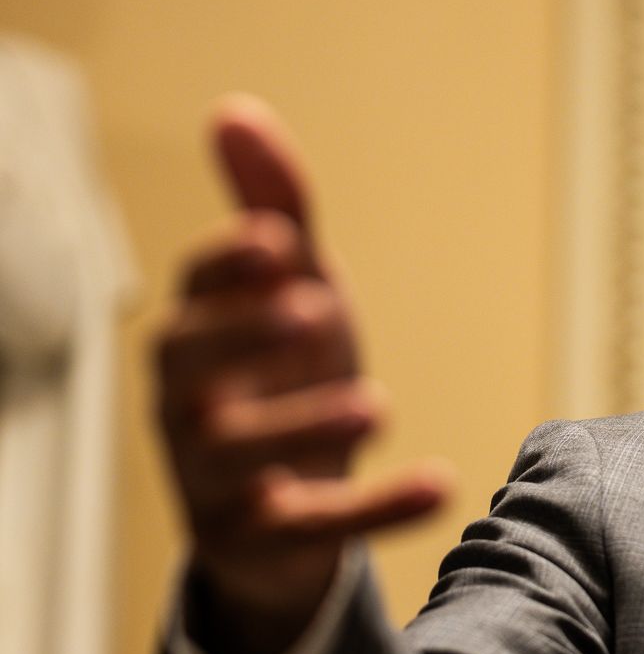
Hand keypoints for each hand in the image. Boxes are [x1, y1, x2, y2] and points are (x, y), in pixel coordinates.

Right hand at [154, 95, 448, 653]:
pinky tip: (444, 485)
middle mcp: (189, 404)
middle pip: (191, 367)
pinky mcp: (257, 543)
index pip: (195, 291)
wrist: (282, 513)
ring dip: (306, 427)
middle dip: (243, 335)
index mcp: (199, 336)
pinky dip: (377, 511)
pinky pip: (311, 530)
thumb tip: (235, 110)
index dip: (228, 266)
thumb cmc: (283, 380)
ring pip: (241, 455)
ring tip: (376, 407)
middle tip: (313, 309)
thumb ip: (274, 209)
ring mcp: (215, 479)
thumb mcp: (292, 293)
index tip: (276, 238)